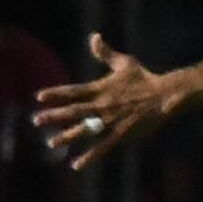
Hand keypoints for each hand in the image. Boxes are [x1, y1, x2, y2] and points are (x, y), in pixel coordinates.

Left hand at [33, 35, 179, 171]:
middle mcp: (103, 105)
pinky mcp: (122, 134)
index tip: (39, 97)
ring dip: (67, 137)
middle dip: (54, 116)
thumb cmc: (145, 79)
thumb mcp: (125, 63)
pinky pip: (102, 147)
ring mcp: (112, 121)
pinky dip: (89, 156)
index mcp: (101, 88)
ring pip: (85, 130)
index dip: (56, 93)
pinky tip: (76, 165)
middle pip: (74, 111)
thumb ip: (106, 53)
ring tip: (51, 143)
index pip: (73, 91)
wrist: (166, 95)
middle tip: (36, 121)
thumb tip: (93, 36)